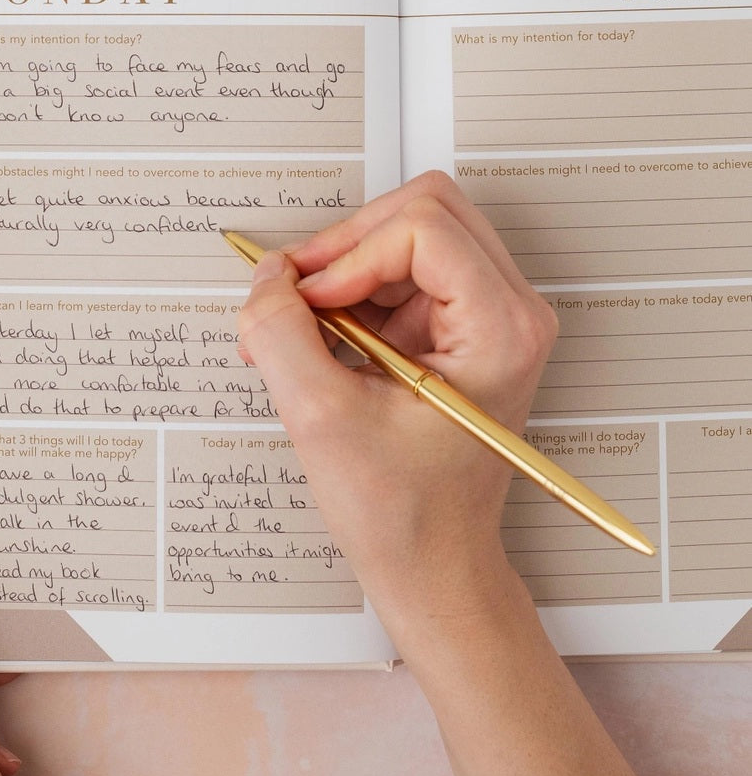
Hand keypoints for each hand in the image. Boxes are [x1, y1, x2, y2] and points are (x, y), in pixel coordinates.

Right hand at [237, 171, 557, 627]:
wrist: (433, 566)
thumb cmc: (402, 512)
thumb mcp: (320, 418)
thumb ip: (280, 332)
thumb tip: (267, 276)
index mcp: (502, 328)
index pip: (422, 226)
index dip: (349, 253)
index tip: (308, 303)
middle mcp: (509, 310)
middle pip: (423, 209)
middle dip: (346, 244)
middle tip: (295, 292)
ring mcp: (486, 316)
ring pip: (404, 234)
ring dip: (340, 272)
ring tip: (297, 331)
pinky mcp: (458, 327)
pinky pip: (396, 273)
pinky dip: (347, 295)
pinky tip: (317, 345)